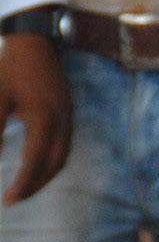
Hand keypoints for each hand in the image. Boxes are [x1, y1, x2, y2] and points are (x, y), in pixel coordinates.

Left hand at [0, 32, 71, 203]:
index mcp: (43, 120)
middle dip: (35, 185)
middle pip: (54, 166)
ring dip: (46, 175)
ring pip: (63, 157)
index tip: (8, 200)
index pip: (34, 163)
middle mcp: (61, 122)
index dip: (22, 185)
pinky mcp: (68, 112)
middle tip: (15, 197)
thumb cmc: (12, 68)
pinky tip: (38, 161)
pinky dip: (53, 161)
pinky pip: (65, 145)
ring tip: (26, 184)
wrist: (36, 41)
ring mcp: (68, 117)